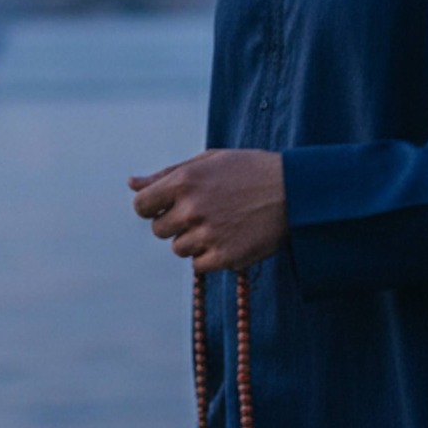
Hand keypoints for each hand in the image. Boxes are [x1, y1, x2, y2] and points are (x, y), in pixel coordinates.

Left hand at [129, 149, 287, 273]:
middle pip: (159, 230)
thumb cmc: (249, 171)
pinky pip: (198, 266)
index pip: (142, 205)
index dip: (153, 207)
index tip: (168, 206)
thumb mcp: (208, 161)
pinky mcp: (225, 257)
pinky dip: (210, 257)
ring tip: (221, 224)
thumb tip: (131, 183)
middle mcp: (192, 208)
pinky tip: (229, 239)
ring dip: (194, 241)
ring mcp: (208, 235)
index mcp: (184, 181)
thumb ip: (166, 173)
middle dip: (176, 224)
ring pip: (179, 249)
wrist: (295, 192)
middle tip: (204, 213)